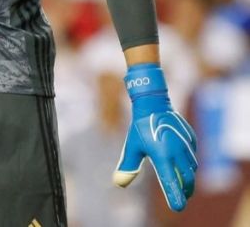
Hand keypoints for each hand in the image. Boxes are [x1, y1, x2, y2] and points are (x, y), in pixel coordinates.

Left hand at [113, 63, 197, 210]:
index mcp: (161, 156)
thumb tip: (118, 183)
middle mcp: (176, 152)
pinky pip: (193, 155)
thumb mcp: (131, 146)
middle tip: (183, 196)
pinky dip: (190, 163)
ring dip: (189, 177)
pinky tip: (185, 164)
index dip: (175, 196)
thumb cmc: (139, 127)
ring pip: (192, 168)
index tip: (178, 207)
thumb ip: (128, 166)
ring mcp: (186, 144)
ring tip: (184, 184)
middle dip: (186, 190)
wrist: (153, 104)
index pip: (170, 182)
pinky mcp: (191, 138)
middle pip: (187, 179)